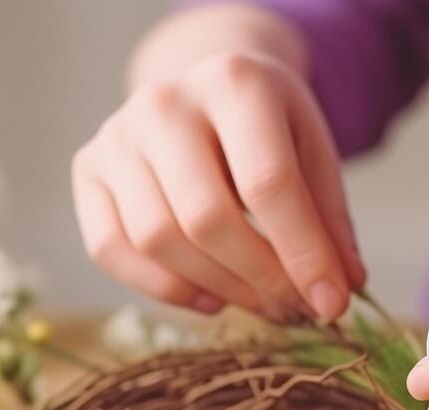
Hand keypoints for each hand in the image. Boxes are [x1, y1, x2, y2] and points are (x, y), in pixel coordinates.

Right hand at [71, 50, 364, 321]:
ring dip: (216, 288)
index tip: (332, 303)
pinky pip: (111, 249)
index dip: (303, 252)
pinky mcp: (88, 168)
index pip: (268, 182)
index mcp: (234, 81)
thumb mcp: (312, 152)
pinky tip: (209, 297)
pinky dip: (163, 289)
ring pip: (158, 239)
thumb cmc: (267, 128)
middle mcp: (164, 101)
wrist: (205, 91)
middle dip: (258, 278)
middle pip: (206, 216)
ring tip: (258, 301)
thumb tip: (340, 289)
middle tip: (293, 309)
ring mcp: (117, 134)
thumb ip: (328, 219)